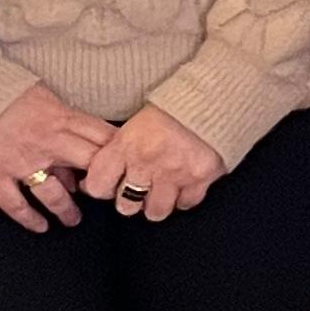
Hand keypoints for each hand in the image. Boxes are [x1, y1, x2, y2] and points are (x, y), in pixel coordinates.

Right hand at [0, 83, 110, 232]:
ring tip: (74, 220)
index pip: (103, 138)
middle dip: (101, 182)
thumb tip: (83, 145)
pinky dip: (28, 218)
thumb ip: (66, 120)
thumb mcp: (45, 96)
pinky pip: (14, 203)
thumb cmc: (5, 91)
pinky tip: (40, 227)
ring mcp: (20, 161)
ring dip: (67, 209)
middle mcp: (46, 142)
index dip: (118, 154)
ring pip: (53, 192)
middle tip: (106, 197)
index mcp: (62, 118)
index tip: (126, 166)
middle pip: (86, 166)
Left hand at [83, 105, 224, 222]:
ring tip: (163, 190)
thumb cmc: (172, 109)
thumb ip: (119, 151)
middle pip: (126, 206)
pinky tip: (185, 184)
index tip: (110, 186)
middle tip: (140, 189)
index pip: (98, 185)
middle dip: (132, 201)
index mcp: (125, 145)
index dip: (103, 189)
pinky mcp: (199, 178)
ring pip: (156, 212)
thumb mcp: (134, 124)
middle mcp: (146, 162)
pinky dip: (185, 197)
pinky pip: (186, 204)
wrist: (212, 98)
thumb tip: (100, 180)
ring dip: (158, 203)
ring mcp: (173, 173)